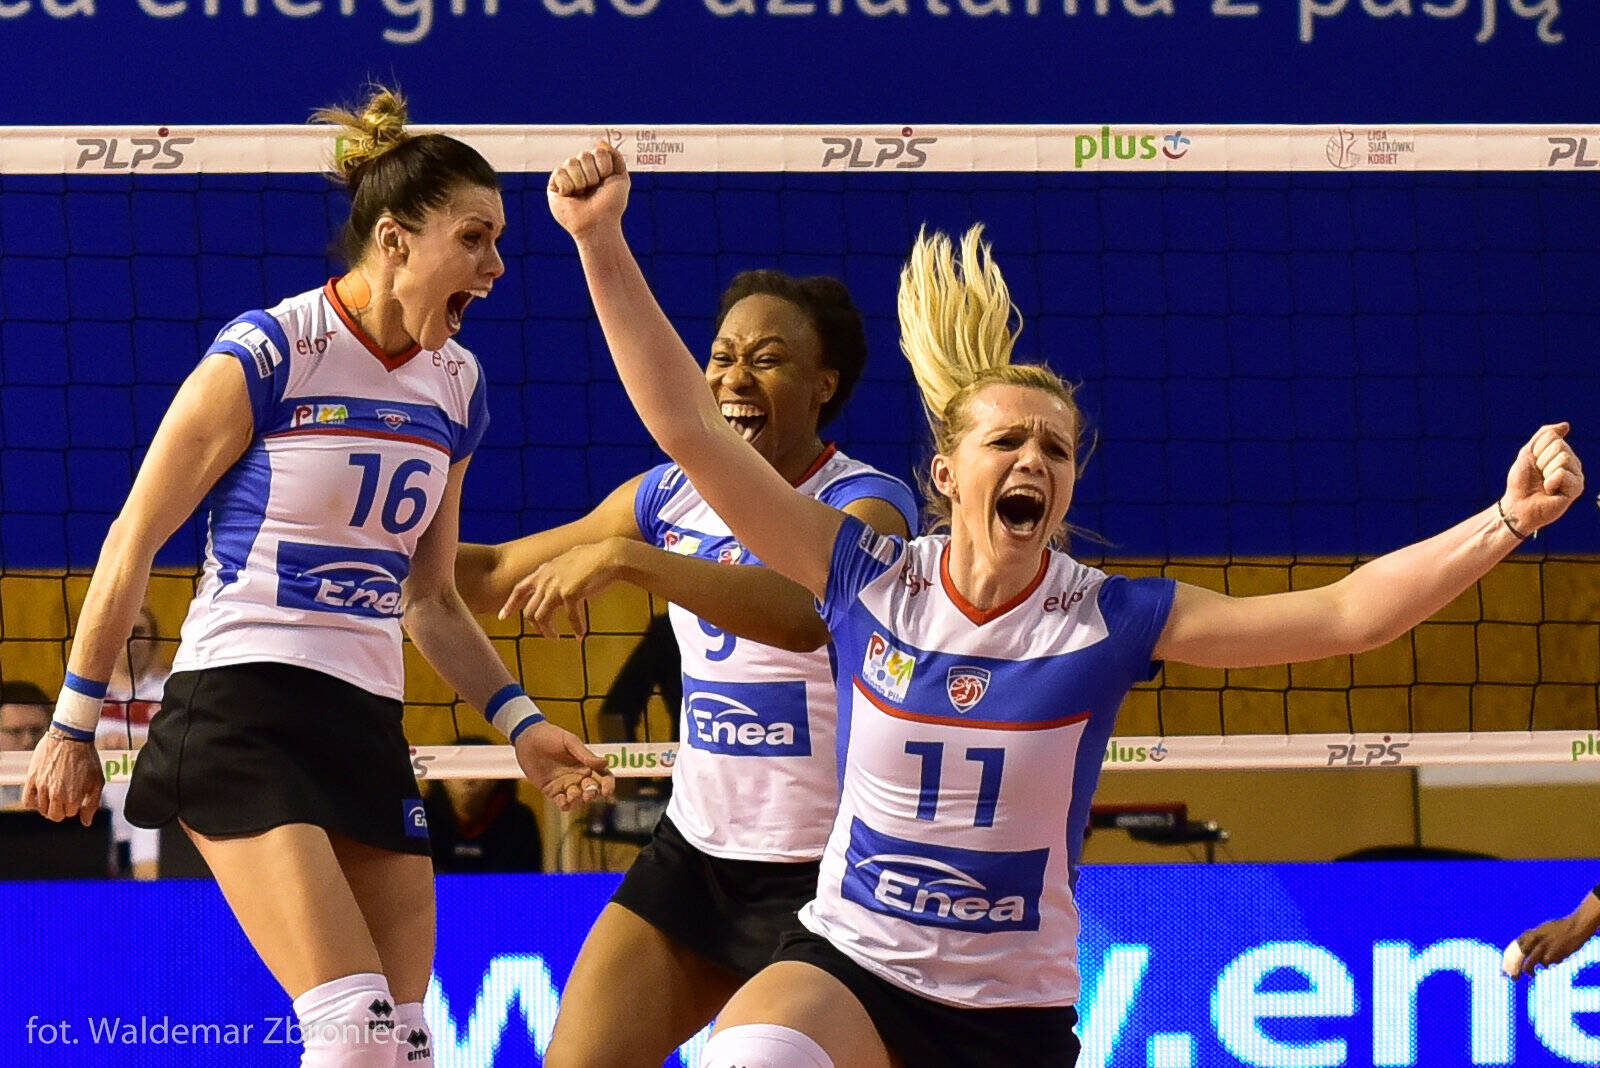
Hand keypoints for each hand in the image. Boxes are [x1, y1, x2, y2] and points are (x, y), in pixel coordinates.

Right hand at [22, 733, 104, 826]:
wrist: (71, 737)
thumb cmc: (87, 759)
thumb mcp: (97, 781)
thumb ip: (92, 804)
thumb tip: (85, 822)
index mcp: (73, 796)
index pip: (71, 814)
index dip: (76, 806)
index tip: (78, 795)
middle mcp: (56, 794)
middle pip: (55, 816)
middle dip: (62, 810)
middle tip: (66, 798)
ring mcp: (42, 787)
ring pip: (41, 810)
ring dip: (49, 806)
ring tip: (56, 795)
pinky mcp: (31, 779)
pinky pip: (27, 801)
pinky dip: (34, 802)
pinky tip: (42, 796)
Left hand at [499, 538, 628, 639]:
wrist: (609, 556)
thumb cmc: (595, 555)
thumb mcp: (569, 558)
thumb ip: (562, 566)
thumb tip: (567, 563)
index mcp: (544, 570)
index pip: (519, 589)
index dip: (510, 604)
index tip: (503, 617)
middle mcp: (545, 579)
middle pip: (528, 610)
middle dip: (535, 626)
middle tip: (546, 634)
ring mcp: (555, 587)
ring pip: (541, 617)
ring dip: (548, 631)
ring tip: (556, 638)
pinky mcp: (569, 595)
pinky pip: (570, 618)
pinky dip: (576, 628)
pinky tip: (580, 635)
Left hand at [512, 720, 614, 811]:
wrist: (528, 739)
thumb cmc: (551, 736)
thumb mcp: (570, 742)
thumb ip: (586, 754)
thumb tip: (606, 762)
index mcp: (586, 763)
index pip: (603, 776)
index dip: (608, 784)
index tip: (607, 790)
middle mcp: (578, 776)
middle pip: (592, 790)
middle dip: (593, 794)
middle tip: (588, 793)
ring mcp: (565, 784)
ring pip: (578, 799)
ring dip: (579, 800)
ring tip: (572, 794)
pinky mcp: (551, 791)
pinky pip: (562, 802)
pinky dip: (565, 805)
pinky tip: (563, 802)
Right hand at [547, 141, 629, 239]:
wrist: (598, 223)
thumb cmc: (611, 205)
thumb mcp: (621, 179)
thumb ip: (614, 157)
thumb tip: (599, 141)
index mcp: (595, 166)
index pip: (597, 151)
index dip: (604, 167)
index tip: (606, 181)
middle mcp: (581, 169)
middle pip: (584, 155)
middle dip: (592, 175)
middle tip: (593, 190)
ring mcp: (567, 176)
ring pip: (571, 162)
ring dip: (581, 182)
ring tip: (582, 194)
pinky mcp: (554, 185)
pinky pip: (559, 172)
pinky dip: (568, 186)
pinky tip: (570, 196)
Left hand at [1501, 422, 1582, 535]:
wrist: (1517, 505)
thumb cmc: (1521, 481)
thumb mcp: (1528, 453)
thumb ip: (1544, 436)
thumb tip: (1566, 425)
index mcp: (1562, 452)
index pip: (1552, 437)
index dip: (1536, 450)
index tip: (1533, 463)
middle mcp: (1572, 462)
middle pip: (1559, 446)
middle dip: (1541, 461)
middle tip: (1538, 475)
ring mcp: (1576, 475)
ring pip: (1562, 459)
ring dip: (1545, 472)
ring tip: (1544, 484)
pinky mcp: (1577, 489)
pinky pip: (1562, 474)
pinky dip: (1550, 482)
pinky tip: (1550, 491)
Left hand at [1512, 906, 1599, 976]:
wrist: (1576, 927)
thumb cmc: (1560, 928)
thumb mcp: (1543, 930)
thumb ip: (1534, 938)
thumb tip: (1525, 949)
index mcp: (1531, 934)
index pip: (1514, 947)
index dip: (1509, 959)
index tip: (1506, 968)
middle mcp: (1533, 940)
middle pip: (1518, 957)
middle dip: (1514, 969)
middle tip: (1513, 978)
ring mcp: (1542, 947)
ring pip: (1529, 964)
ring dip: (1529, 971)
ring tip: (1532, 974)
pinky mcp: (1552, 954)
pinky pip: (1546, 963)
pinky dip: (1550, 963)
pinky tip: (1557, 957)